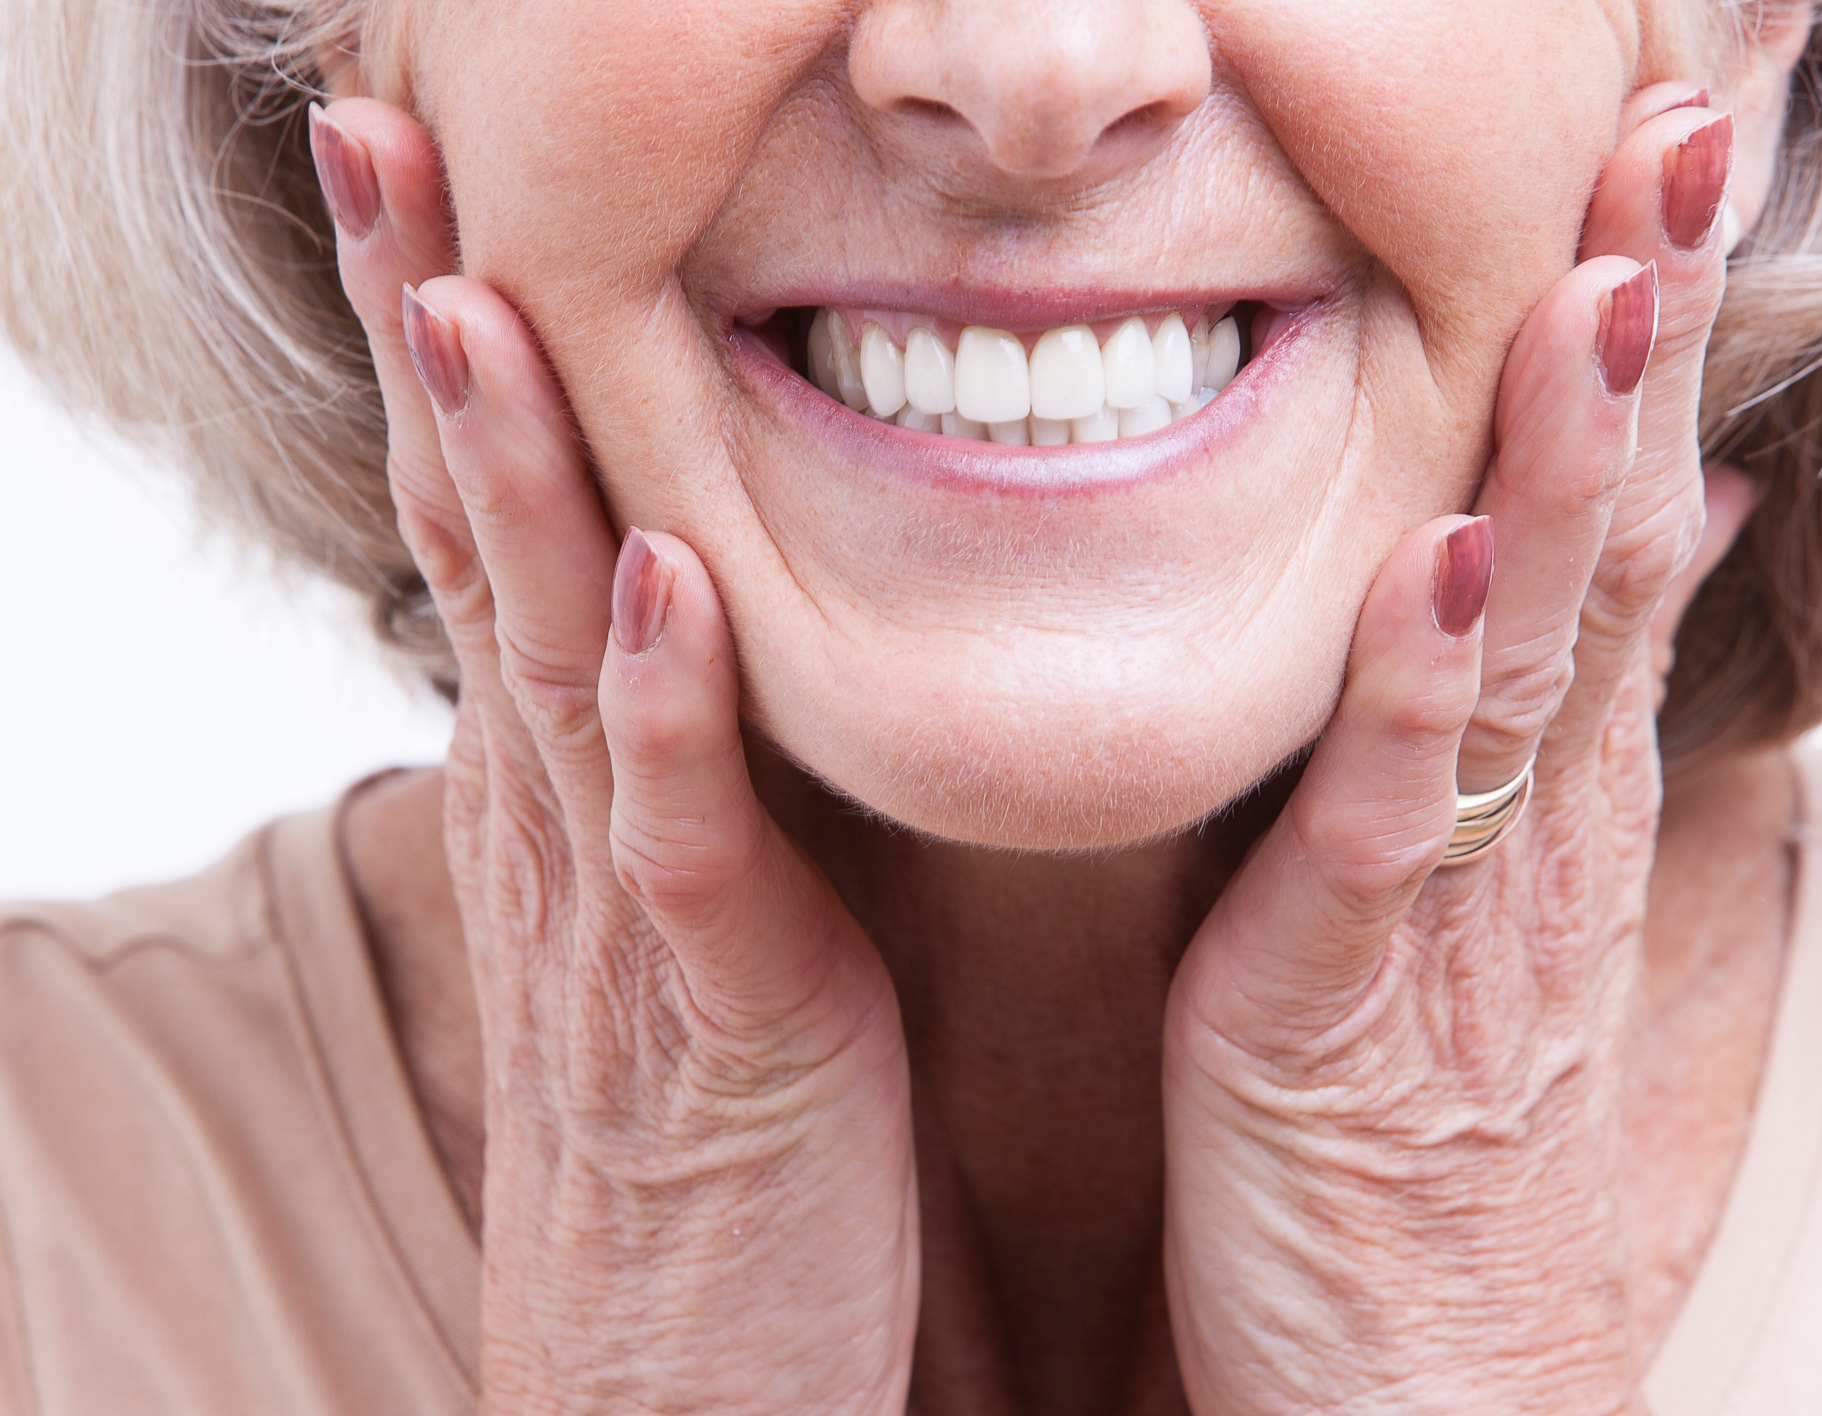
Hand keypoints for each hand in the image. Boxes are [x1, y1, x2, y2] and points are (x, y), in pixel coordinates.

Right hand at [310, 99, 917, 1414]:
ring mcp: (622, 922)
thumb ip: (674, 771)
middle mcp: (564, 826)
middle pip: (475, 542)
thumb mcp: (678, 915)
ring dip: (509, 476)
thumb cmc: (710, 1142)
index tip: (436, 181)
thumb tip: (680, 619)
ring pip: (546, 659)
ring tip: (477, 294)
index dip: (455, 350)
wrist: (681, 1388)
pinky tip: (654, 579)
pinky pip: (679, 848)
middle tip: (386, 142)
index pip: (490, 528)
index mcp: (571, 791)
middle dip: (431, 338)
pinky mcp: (714, 1026)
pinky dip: (660, 712)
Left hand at [1162, 87, 1736, 1413]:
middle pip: (1605, 535)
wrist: (1422, 1394)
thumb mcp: (1493, 899)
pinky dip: (1426, 686)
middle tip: (1685, 121)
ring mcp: (1459, 909)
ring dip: (1573, 457)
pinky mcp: (1353, 1007)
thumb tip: (1642, 537)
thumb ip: (1538, 717)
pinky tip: (1451, 550)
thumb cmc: (1428, 1134)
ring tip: (1606, 275)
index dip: (1643, 326)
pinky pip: (1394, 826)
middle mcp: (1528, 820)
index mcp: (1540, 785)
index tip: (1665, 143)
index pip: (1612, 512)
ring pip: (1532, 649)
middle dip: (1643, 328)